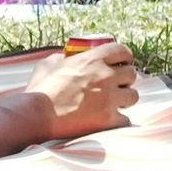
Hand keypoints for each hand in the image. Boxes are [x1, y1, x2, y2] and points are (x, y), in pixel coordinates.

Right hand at [24, 42, 138, 140]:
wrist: (38, 116)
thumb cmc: (41, 89)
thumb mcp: (49, 64)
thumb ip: (63, 58)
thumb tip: (68, 57)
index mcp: (92, 59)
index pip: (122, 50)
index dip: (124, 56)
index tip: (122, 62)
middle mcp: (105, 76)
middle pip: (132, 74)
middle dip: (124, 79)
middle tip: (115, 85)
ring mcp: (109, 98)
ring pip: (133, 96)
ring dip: (124, 99)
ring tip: (113, 103)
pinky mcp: (109, 119)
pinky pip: (125, 119)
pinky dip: (118, 120)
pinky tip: (107, 120)